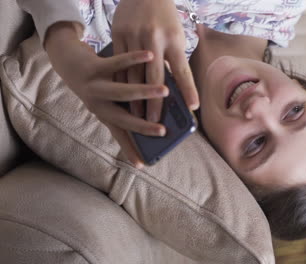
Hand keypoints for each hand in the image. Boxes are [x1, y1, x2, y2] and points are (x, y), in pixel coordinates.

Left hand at [45, 22, 167, 167]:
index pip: (119, 135)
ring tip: (165, 91)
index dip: (130, 150)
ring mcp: (94, 86)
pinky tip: (150, 56)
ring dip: (145, 92)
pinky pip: (117, 64)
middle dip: (142, 126)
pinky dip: (134, 60)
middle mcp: (97, 104)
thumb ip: (131, 102)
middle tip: (163, 131)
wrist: (67, 60)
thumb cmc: (98, 81)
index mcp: (103, 113)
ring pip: (122, 92)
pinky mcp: (93, 67)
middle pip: (122, 119)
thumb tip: (159, 104)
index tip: (143, 164)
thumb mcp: (111, 96)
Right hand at [112, 0, 198, 124]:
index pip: (183, 70)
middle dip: (154, 102)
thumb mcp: (176, 35)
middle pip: (155, 77)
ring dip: (134, 97)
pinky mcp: (118, 34)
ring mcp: (134, 36)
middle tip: (154, 123)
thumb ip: (173, 59)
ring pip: (133, 73)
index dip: (188, 90)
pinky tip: (119, 96)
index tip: (192, 108)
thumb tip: (174, 89)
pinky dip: (120, 82)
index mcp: (174, 39)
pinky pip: (118, 63)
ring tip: (135, 116)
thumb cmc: (165, 18)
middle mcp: (154, 39)